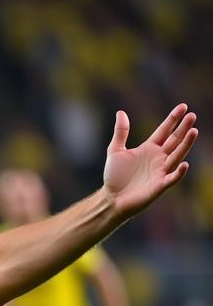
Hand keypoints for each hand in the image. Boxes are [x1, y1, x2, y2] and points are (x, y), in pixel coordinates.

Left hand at [103, 104, 197, 218]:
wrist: (111, 198)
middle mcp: (158, 158)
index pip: (165, 130)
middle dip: (183, 128)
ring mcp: (161, 171)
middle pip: (174, 140)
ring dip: (186, 145)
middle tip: (192, 115)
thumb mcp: (115, 151)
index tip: (183, 107)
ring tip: (193, 131)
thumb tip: (120, 112)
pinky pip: (172, 178)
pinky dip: (179, 172)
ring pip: (177, 155)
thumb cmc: (114, 176)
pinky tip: (184, 164)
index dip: (173, 119)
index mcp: (149, 148)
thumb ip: (120, 132)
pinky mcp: (159, 185)